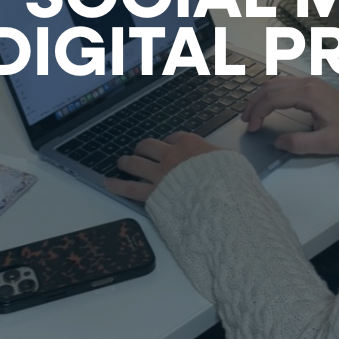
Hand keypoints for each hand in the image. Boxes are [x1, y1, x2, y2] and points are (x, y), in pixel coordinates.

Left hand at [104, 132, 220, 202]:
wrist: (222, 201)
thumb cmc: (230, 183)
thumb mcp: (230, 161)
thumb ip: (218, 158)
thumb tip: (219, 160)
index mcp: (190, 144)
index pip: (174, 137)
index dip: (169, 142)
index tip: (168, 147)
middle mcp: (171, 155)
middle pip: (149, 146)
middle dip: (143, 149)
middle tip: (140, 152)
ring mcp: (160, 174)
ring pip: (134, 162)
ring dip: (126, 162)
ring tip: (122, 163)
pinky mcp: (153, 194)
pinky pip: (129, 187)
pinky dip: (117, 184)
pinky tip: (108, 183)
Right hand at [241, 77, 338, 154]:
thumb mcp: (326, 143)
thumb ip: (299, 144)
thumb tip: (278, 142)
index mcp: (308, 94)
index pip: (273, 98)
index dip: (258, 112)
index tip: (252, 127)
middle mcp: (307, 83)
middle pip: (270, 86)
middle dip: (254, 102)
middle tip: (245, 120)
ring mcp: (309, 82)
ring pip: (276, 82)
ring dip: (261, 95)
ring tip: (251, 112)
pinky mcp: (312, 85)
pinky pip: (284, 83)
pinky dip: (271, 91)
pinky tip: (267, 102)